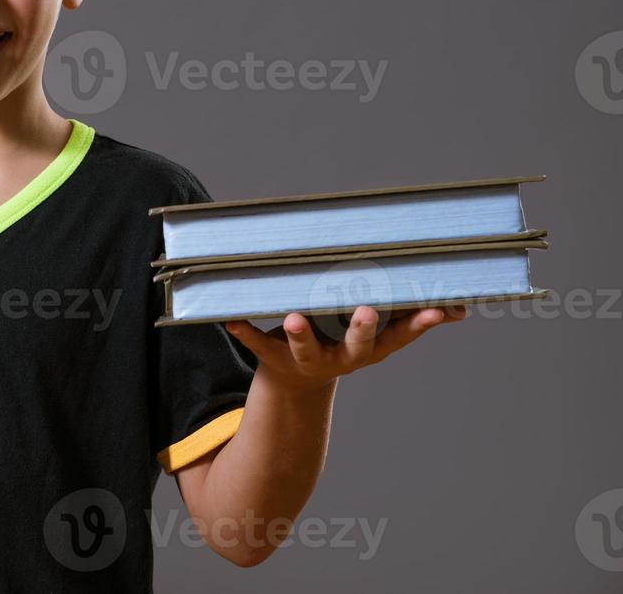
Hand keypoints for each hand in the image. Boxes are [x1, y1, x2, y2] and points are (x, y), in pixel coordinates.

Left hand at [223, 304, 466, 391]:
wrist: (296, 381)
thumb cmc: (342, 341)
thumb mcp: (376, 336)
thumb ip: (412, 319)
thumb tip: (461, 308)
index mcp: (370, 349)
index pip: (399, 337)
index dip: (418, 325)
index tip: (435, 310)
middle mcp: (342, 358)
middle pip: (356, 346)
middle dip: (360, 330)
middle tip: (365, 311)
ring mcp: (307, 360)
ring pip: (305, 349)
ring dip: (300, 334)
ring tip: (294, 318)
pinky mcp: (273, 358)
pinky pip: (256, 344)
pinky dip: (243, 332)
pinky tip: (229, 320)